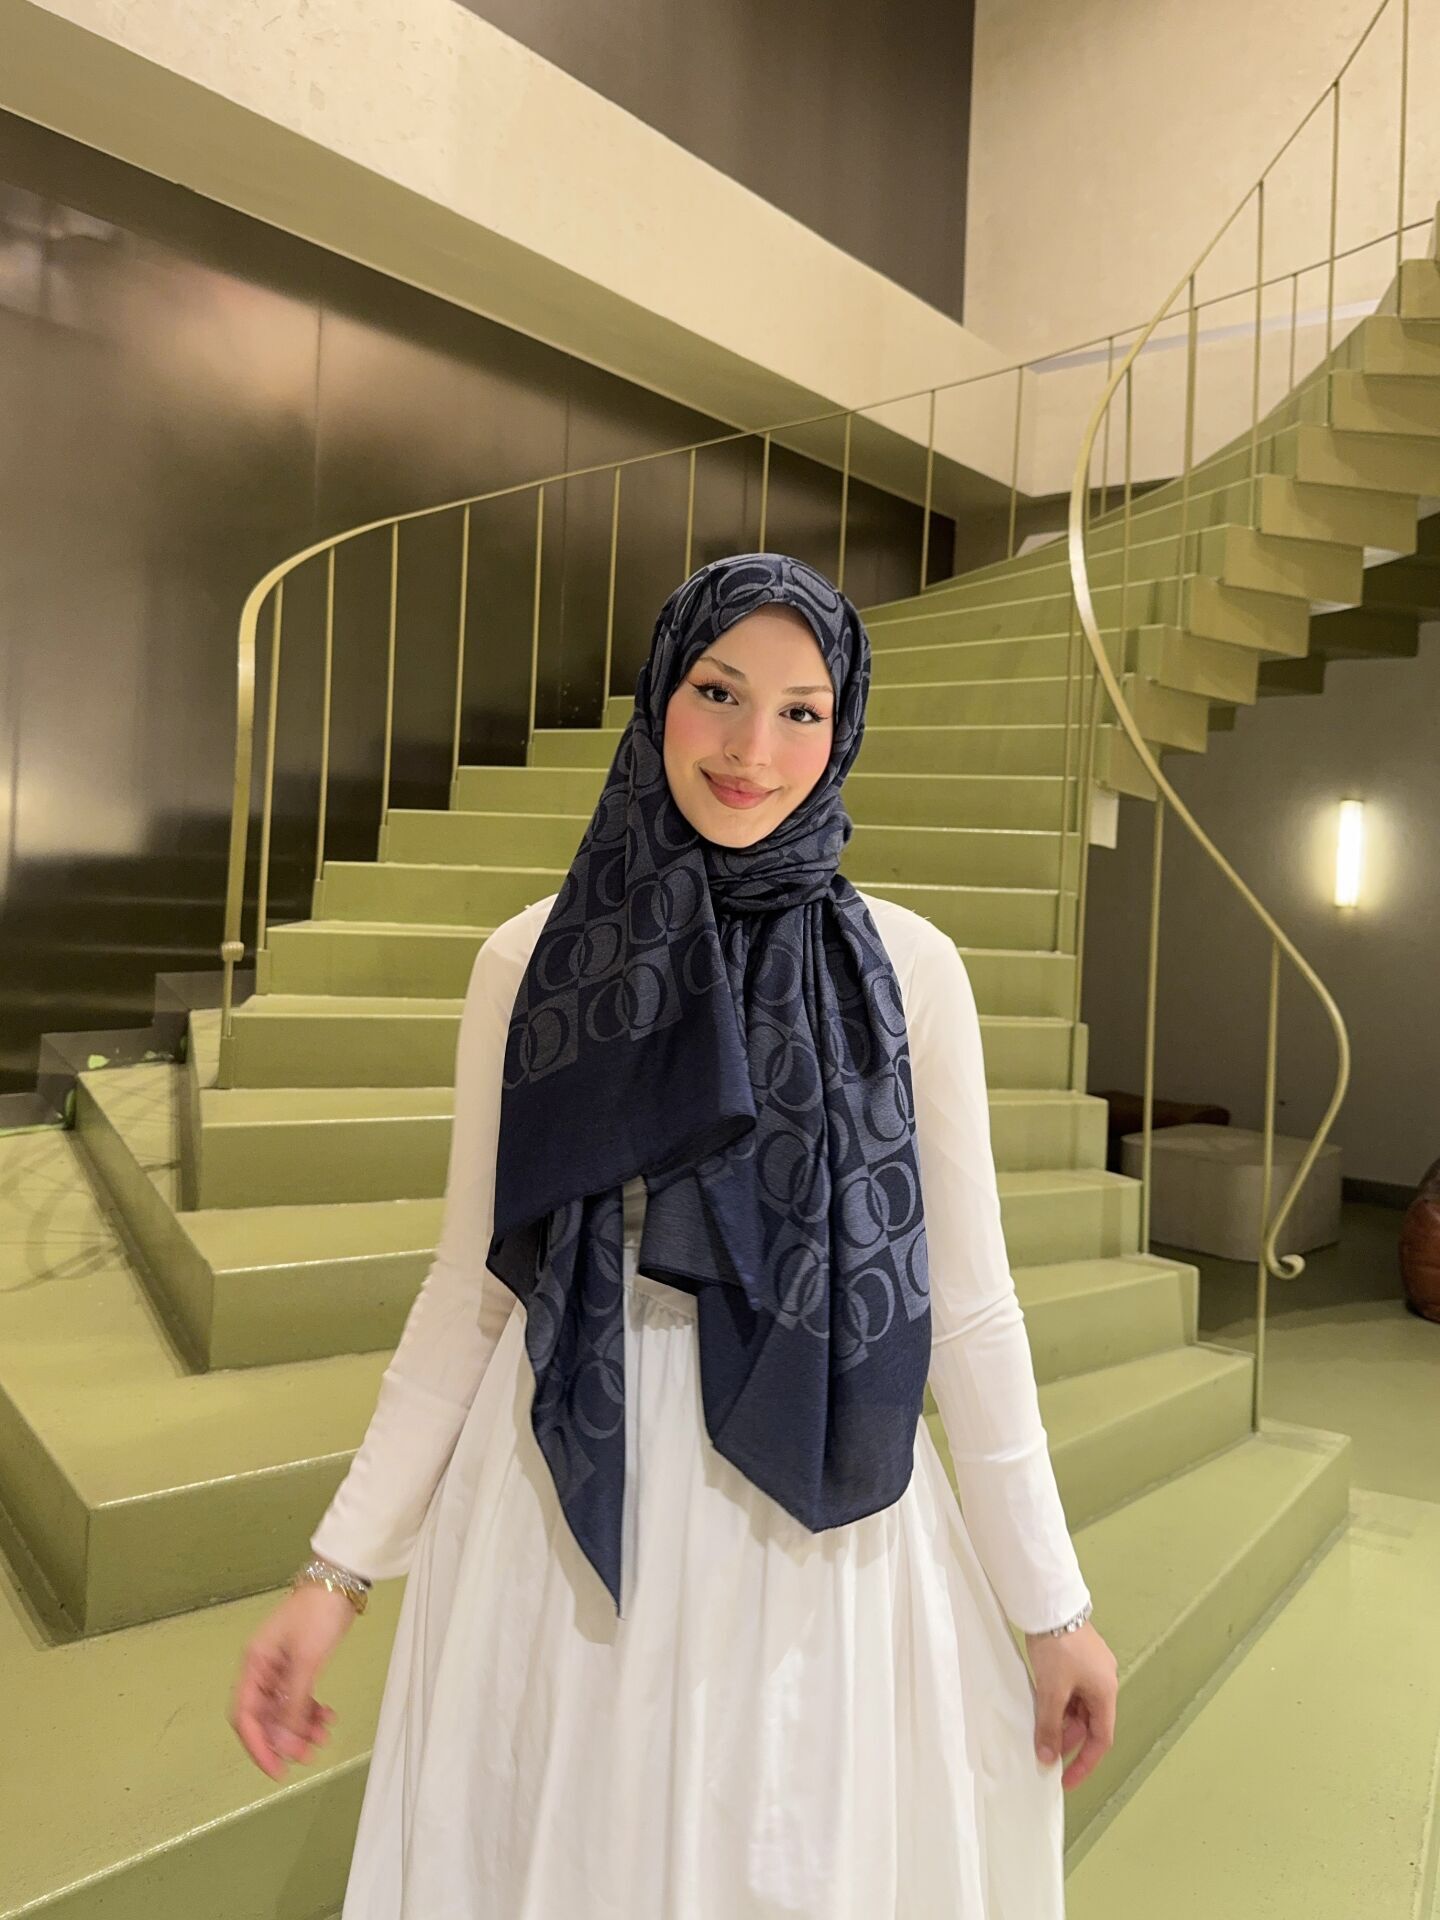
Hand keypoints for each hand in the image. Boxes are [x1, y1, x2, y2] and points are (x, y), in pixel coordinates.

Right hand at [228, 1583, 355, 1778]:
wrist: (340, 1581)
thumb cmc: (317, 1616)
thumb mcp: (306, 1661)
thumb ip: (293, 1703)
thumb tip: (282, 1743)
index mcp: (254, 1665)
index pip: (245, 1715)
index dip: (258, 1745)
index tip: (276, 1769)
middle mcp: (262, 1669)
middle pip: (265, 1716)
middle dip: (284, 1739)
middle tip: (308, 1755)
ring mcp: (280, 1667)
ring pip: (284, 1709)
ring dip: (300, 1727)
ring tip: (323, 1737)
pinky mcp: (299, 1663)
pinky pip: (299, 1696)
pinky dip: (310, 1710)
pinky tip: (327, 1718)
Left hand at [1023, 1619, 1117, 1790]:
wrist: (1051, 1604)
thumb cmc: (1058, 1647)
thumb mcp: (1052, 1690)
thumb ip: (1049, 1726)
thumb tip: (1047, 1759)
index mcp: (1106, 1692)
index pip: (1101, 1739)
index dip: (1085, 1763)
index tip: (1067, 1781)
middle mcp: (1103, 1682)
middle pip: (1089, 1724)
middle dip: (1068, 1741)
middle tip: (1045, 1756)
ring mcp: (1090, 1670)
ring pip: (1077, 1708)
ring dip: (1061, 1723)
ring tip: (1039, 1734)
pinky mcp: (1077, 1659)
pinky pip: (1070, 1692)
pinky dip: (1058, 1705)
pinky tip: (1041, 1709)